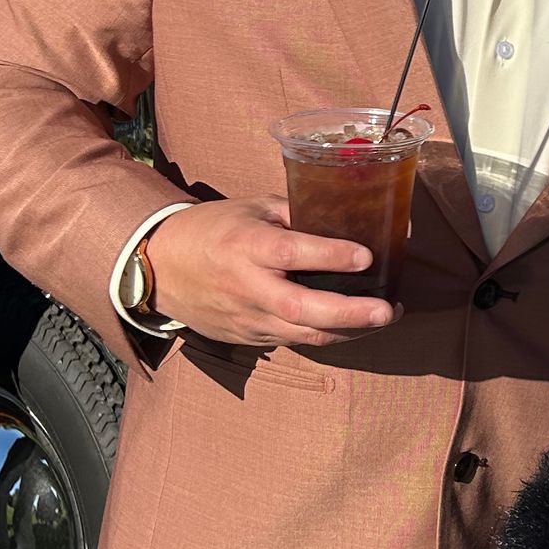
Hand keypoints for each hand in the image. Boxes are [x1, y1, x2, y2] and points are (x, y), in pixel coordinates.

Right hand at [144, 197, 397, 346]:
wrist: (161, 268)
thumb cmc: (213, 229)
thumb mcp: (252, 208)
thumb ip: (296, 213)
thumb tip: (348, 212)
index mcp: (246, 246)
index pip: (291, 253)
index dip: (330, 255)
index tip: (366, 256)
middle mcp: (246, 286)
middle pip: (302, 307)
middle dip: (350, 313)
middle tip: (387, 309)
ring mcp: (247, 318)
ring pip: (304, 334)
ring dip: (349, 331)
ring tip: (384, 318)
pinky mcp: (248, 338)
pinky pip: (294, 340)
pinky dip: (327, 334)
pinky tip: (354, 325)